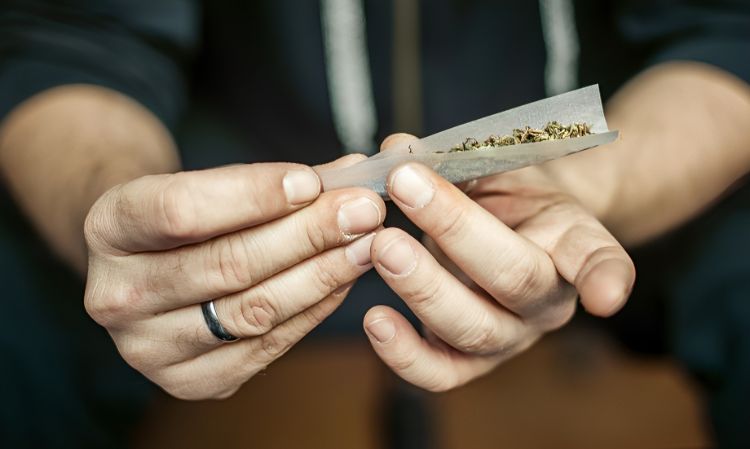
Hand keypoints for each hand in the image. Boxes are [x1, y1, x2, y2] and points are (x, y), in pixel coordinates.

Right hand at [84, 155, 384, 398]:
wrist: (151, 269)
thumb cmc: (187, 219)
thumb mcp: (206, 184)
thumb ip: (275, 181)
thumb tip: (352, 173)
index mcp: (108, 229)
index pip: (181, 210)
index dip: (254, 195)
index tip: (312, 181)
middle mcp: (117, 296)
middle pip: (227, 265)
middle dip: (308, 234)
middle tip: (363, 210)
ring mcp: (151, 348)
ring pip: (253, 310)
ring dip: (323, 273)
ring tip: (368, 242)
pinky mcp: (191, 382)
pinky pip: (268, 345)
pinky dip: (315, 308)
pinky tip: (345, 278)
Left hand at [363, 135, 634, 391]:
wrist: (505, 236)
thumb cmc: (508, 198)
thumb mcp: (496, 165)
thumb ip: (454, 157)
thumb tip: (396, 150)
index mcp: (571, 243)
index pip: (597, 259)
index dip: (605, 279)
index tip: (606, 298)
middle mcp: (547, 301)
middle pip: (513, 279)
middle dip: (454, 230)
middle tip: (406, 186)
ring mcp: (509, 337)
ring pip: (473, 329)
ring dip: (421, 286)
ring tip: (381, 244)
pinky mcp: (468, 361)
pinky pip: (439, 373)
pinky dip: (403, 354)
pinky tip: (374, 319)